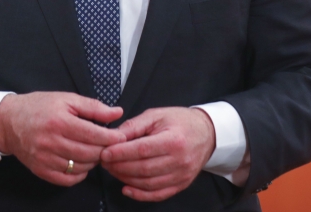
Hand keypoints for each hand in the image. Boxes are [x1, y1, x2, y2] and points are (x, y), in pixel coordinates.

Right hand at [0, 92, 124, 186]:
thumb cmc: (39, 107)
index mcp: (60, 121)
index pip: (95, 135)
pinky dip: (79, 174)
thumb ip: (93, 107)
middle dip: (104, 150)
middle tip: (106, 144)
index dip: (112, 138)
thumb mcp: (66, 99)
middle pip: (90, 153)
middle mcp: (52, 141)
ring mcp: (45, 158)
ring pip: (82, 167)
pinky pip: (68, 179)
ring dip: (92, 161)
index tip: (120, 136)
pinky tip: (80, 163)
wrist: (8, 121)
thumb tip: (117, 113)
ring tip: (92, 151)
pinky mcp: (41, 170)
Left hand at [100, 107, 214, 201]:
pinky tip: (126, 188)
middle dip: (119, 166)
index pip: (142, 150)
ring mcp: (182, 175)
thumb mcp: (156, 115)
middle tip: (104, 162)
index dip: (121, 153)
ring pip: (148, 183)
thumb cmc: (179, 121)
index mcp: (173, 140)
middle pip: (144, 169)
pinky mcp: (181, 185)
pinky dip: (140, 195)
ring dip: (126, 179)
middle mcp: (179, 160)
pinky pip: (158, 194)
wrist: (206, 133)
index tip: (104, 153)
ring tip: (112, 170)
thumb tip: (113, 136)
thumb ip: (134, 126)